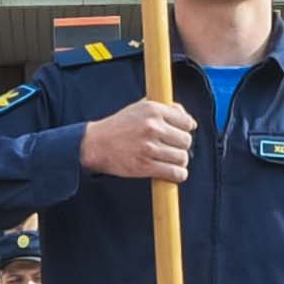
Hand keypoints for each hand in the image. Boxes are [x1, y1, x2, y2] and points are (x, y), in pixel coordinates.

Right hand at [82, 95, 199, 183]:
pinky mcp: (146, 166)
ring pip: (182, 158)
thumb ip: (163, 109)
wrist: (95, 144)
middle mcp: (153, 127)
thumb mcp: (139, 108)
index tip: (180, 134)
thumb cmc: (117, 126)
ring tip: (170, 161)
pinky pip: (175, 173)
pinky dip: (178, 175)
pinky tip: (172, 173)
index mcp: (153, 110)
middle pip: (186, 141)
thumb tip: (188, 119)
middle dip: (182, 147)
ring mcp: (149, 147)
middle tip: (172, 149)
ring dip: (179, 162)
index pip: (187, 122)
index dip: (186, 130)